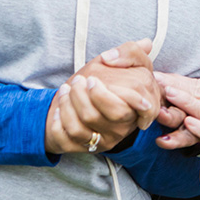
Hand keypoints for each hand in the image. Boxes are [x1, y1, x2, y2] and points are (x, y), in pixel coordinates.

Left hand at [44, 38, 160, 154]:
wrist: (89, 99)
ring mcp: (108, 138)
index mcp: (140, 105)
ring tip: (65, 89)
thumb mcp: (127, 60)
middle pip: (109, 115)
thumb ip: (131, 52)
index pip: (136, 108)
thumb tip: (117, 55)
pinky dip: (59, 122)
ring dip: (69, 105)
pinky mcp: (90, 148)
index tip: (92, 79)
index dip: (110, 95)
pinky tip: (58, 108)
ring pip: (84, 127)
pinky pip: (69, 139)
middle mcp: (126, 126)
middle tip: (77, 81)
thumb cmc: (110, 78)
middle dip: (86, 96)